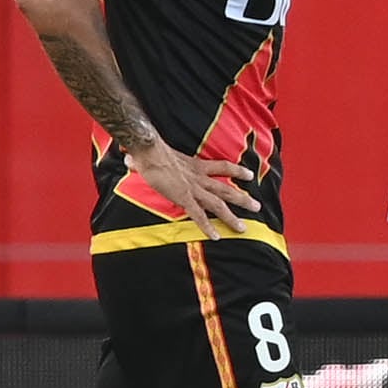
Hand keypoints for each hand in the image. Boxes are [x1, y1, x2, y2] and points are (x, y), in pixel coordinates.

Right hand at [132, 137, 258, 237]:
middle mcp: (199, 178)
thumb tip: (130, 160)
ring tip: (243, 228)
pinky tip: (215, 237)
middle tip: (258, 207)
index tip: (249, 175)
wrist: (150, 150)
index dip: (237, 171)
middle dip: (243, 199)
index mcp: (196, 165)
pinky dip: (207, 226)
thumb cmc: (150, 150)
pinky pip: (198, 215)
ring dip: (231, 217)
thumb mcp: (158, 154)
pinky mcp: (183, 197)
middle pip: (226, 189)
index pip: (223, 167)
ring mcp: (193, 189)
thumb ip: (152, 160)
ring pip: (218, 205)